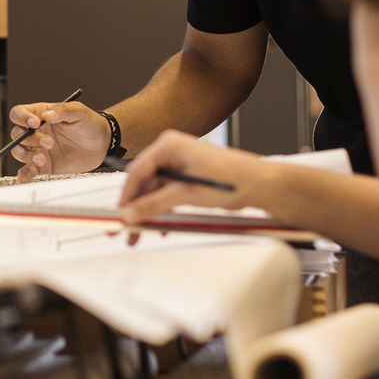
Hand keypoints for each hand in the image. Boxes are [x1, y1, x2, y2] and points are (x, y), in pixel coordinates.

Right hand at [6, 100, 107, 180]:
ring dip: (26, 155)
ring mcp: (38, 149)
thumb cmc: (90, 124)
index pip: (18, 113)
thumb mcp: (78, 112)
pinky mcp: (44, 165)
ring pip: (19, 151)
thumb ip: (62, 110)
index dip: (21, 118)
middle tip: (49, 142)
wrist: (103, 144)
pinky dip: (24, 174)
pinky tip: (24, 178)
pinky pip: (28, 170)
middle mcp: (35, 132)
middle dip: (29, 139)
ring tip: (42, 158)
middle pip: (17, 134)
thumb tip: (46, 115)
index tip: (34, 123)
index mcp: (39, 114)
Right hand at [118, 130, 264, 223]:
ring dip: (149, 212)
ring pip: (155, 191)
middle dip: (136, 207)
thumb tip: (131, 213)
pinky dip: (163, 210)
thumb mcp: (186, 194)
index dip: (126, 195)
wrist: (259, 185)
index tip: (119, 214)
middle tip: (126, 228)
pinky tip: (161, 227)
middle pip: (144, 182)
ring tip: (141, 233)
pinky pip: (167, 195)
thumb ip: (155, 205)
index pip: (137, 171)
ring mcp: (180, 165)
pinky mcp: (188, 178)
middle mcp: (172, 152)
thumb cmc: (231, 178)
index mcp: (168, 145)